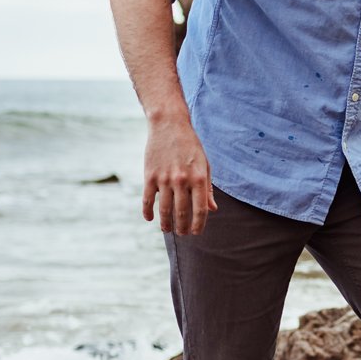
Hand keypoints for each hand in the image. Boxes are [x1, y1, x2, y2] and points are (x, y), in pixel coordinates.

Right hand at [142, 114, 217, 234]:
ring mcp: (164, 179)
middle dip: (182, 227)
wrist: (169, 126)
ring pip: (164, 209)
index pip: (200, 209)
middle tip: (182, 233)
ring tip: (167, 230)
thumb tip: (212, 209)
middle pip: (182, 212)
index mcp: (198, 178)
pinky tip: (150, 218)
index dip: (199, 224)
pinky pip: (147, 199)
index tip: (196, 232)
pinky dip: (148, 211)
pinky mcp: (149, 176)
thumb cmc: (190, 146)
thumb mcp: (204, 165)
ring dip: (166, 223)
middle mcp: (182, 181)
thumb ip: (207, 188)